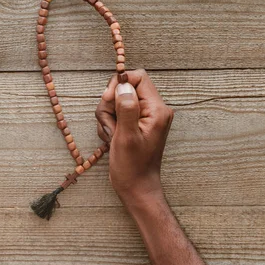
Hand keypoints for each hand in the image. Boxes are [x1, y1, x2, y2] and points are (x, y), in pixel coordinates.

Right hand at [95, 69, 172, 210]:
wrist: (136, 187)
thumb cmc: (132, 167)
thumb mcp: (127, 137)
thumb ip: (126, 108)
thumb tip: (123, 85)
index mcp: (157, 110)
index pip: (138, 78)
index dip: (119, 84)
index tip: (107, 100)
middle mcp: (153, 109)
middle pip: (124, 89)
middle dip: (110, 105)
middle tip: (110, 126)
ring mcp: (144, 117)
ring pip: (116, 101)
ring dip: (107, 117)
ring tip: (111, 136)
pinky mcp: (134, 123)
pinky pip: (116, 113)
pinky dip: (109, 124)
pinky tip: (112, 139)